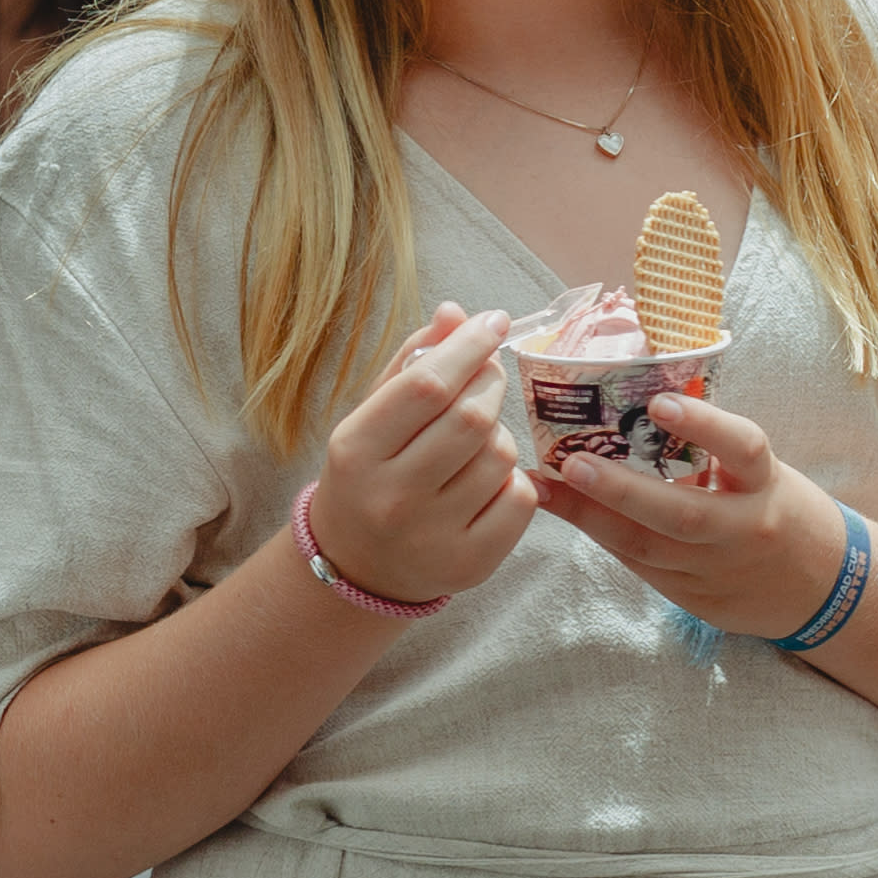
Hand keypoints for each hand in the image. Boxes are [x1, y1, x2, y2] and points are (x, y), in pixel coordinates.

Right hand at [305, 305, 532, 602]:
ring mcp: (433, 535)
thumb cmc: (370, 475)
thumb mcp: (372, 418)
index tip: (493, 321)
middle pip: (472, 418)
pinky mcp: (472, 563)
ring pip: (501, 455)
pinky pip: (521, 498)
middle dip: (490, 384)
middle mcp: (391, 496)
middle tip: (487, 376)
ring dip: (500, 435)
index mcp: (355, 450)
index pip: (426, 386)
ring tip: (475, 441)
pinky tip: (486, 482)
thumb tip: (455, 313)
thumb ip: (413, 363)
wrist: (359, 564)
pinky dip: (514, 479)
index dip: (468, 346)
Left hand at [534, 391, 852, 639]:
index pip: (743, 450)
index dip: (705, 425)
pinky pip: (643, 568)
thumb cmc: (780, 512)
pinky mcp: (698, 600)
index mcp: (767, 487)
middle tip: (570, 462)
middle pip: (681, 514)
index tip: (659, 403)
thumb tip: (639, 409)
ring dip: (590, 517)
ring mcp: (720, 572)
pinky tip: (571, 515)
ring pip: (647, 548)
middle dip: (620, 490)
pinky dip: (604, 539)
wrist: (822, 588)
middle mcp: (746, 531)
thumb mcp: (764, 475)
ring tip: (544, 488)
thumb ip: (715, 452)